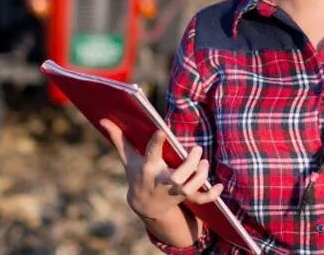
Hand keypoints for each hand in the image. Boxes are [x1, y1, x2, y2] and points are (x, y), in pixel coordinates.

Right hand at [99, 119, 223, 221]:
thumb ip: (119, 138)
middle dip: (189, 165)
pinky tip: (220, 186)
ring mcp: (174, 192)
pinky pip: (200, 199)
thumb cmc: (138, 175)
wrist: (145, 205)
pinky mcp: (184, 198)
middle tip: (196, 150)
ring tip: (204, 163)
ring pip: (190, 188)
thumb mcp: (128, 159)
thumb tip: (103, 119)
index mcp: (148, 168)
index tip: (162, 130)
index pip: (152, 153)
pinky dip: (211, 194)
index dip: (157, 142)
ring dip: (201, 176)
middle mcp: (162, 181)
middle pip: (177, 177)